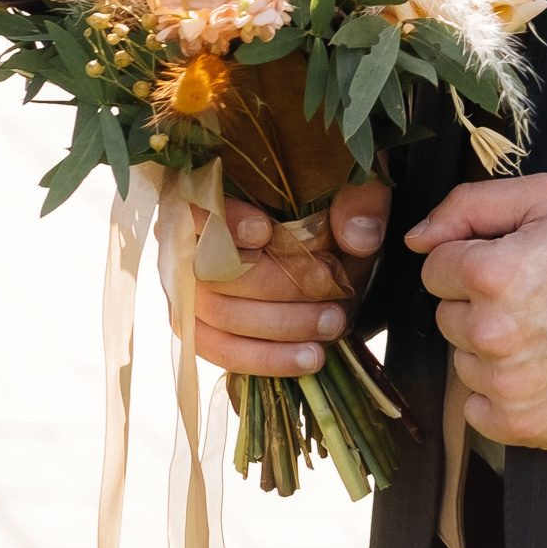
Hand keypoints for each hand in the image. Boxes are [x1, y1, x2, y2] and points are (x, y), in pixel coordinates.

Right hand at [189, 179, 390, 377]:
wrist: (327, 247)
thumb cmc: (328, 207)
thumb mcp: (354, 189)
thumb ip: (360, 201)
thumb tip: (360, 237)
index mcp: (210, 190)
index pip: (198, 204)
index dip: (225, 222)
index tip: (266, 232)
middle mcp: (186, 239)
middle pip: (213, 269)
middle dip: (276, 285)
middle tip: (330, 291)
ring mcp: (187, 289)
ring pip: (219, 315)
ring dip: (279, 326)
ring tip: (333, 323)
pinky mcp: (200, 328)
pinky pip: (222, 351)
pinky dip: (267, 358)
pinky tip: (310, 357)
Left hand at [406, 173, 546, 445]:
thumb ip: (470, 204)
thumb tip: (417, 237)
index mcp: (491, 272)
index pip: (435, 267)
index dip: (470, 259)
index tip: (511, 263)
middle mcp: (491, 332)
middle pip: (447, 316)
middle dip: (478, 304)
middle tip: (533, 298)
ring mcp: (505, 384)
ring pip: (463, 361)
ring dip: (489, 349)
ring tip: (543, 333)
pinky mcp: (521, 424)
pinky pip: (477, 410)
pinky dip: (499, 394)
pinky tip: (539, 370)